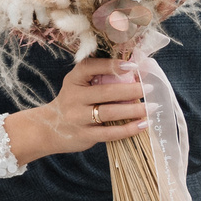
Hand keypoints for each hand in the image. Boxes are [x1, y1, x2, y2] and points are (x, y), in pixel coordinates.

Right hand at [3, 57, 149, 162]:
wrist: (48, 128)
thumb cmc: (72, 102)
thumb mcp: (78, 84)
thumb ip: (100, 77)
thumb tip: (135, 71)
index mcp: (73, 80)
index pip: (91, 67)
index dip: (112, 65)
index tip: (133, 66)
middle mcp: (74, 97)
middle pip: (106, 92)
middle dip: (131, 89)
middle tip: (149, 88)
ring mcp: (78, 118)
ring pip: (110, 113)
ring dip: (134, 110)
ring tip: (151, 107)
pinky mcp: (85, 135)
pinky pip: (110, 133)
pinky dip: (129, 129)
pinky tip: (143, 124)